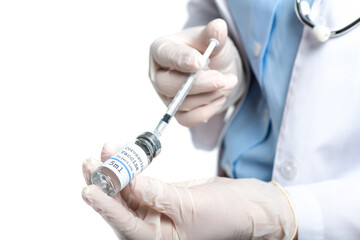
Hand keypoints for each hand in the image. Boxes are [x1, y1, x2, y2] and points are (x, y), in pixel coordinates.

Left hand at [82, 143, 296, 239]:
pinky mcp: (161, 192)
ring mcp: (155, 208)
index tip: (89, 189)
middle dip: (105, 184)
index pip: (126, 225)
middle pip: (121, 206)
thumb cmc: (228, 214)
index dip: (107, 207)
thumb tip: (132, 182)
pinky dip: (134, 164)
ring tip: (105, 151)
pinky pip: (142, 179)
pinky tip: (125, 150)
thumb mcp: (193, 207)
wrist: (247, 203)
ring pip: (127, 190)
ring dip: (116, 170)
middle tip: (91, 163)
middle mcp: (153, 226)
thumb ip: (160, 195)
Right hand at [149, 19, 245, 127]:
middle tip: (221, 79)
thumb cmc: (209, 51)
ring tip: (229, 82)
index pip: (165, 55)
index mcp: (161, 50)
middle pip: (168, 85)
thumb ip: (213, 35)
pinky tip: (220, 97)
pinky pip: (188, 119)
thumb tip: (219, 27)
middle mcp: (158, 75)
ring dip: (209, 95)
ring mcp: (166, 96)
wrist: (216, 69)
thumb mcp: (211, 39)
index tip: (201, 62)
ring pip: (181, 104)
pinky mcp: (176, 112)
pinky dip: (208, 110)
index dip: (181, 60)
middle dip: (198, 84)